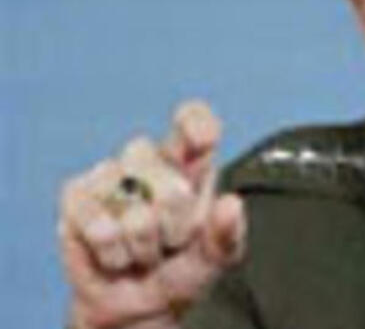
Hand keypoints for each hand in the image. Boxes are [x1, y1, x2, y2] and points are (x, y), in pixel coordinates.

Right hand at [59, 101, 246, 328]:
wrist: (139, 301)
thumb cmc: (183, 267)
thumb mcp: (216, 257)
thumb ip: (227, 234)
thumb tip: (231, 204)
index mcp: (191, 162)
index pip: (193, 120)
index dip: (195, 122)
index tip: (201, 139)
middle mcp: (150, 160)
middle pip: (166, 177)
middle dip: (175, 224)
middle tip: (173, 240)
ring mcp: (110, 174)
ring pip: (134, 209)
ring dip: (143, 244)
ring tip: (144, 249)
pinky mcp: (76, 195)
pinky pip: (98, 223)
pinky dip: (112, 251)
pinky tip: (115, 253)